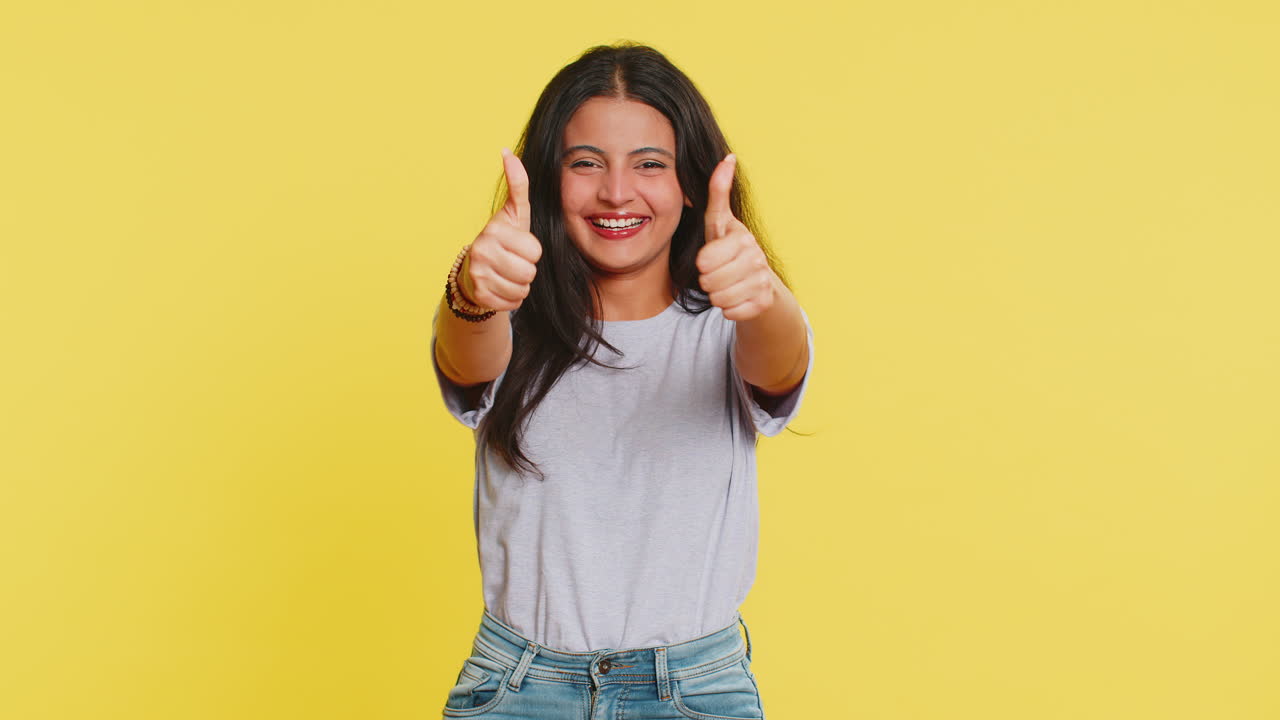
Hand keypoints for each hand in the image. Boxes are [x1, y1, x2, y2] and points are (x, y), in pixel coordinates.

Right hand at [460, 149, 542, 310]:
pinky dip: (510, 299)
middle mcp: (482, 251)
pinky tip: (499, 287)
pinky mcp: (479, 295)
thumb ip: (517, 184)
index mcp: (494, 230)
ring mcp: (478, 275)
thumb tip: (508, 153)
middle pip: (529, 272)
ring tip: (505, 274)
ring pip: (522, 290)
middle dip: (526, 270)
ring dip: (519, 286)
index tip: (517, 247)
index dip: (531, 252)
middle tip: (511, 262)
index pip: (535, 252)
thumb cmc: (501, 240)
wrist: (474, 271)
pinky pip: (512, 303)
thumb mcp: (513, 212)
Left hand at [695, 154, 775, 321]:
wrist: (759, 283)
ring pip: (720, 300)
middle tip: (718, 274)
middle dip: (708, 282)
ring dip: (718, 296)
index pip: (704, 261)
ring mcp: (763, 281)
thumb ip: (718, 192)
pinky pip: (732, 313)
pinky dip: (730, 310)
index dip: (702, 264)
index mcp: (742, 237)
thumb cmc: (731, 250)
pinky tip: (738, 298)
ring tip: (727, 285)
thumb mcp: (720, 222)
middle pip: (710, 282)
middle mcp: (756, 258)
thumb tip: (728, 157)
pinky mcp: (764, 303)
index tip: (711, 258)